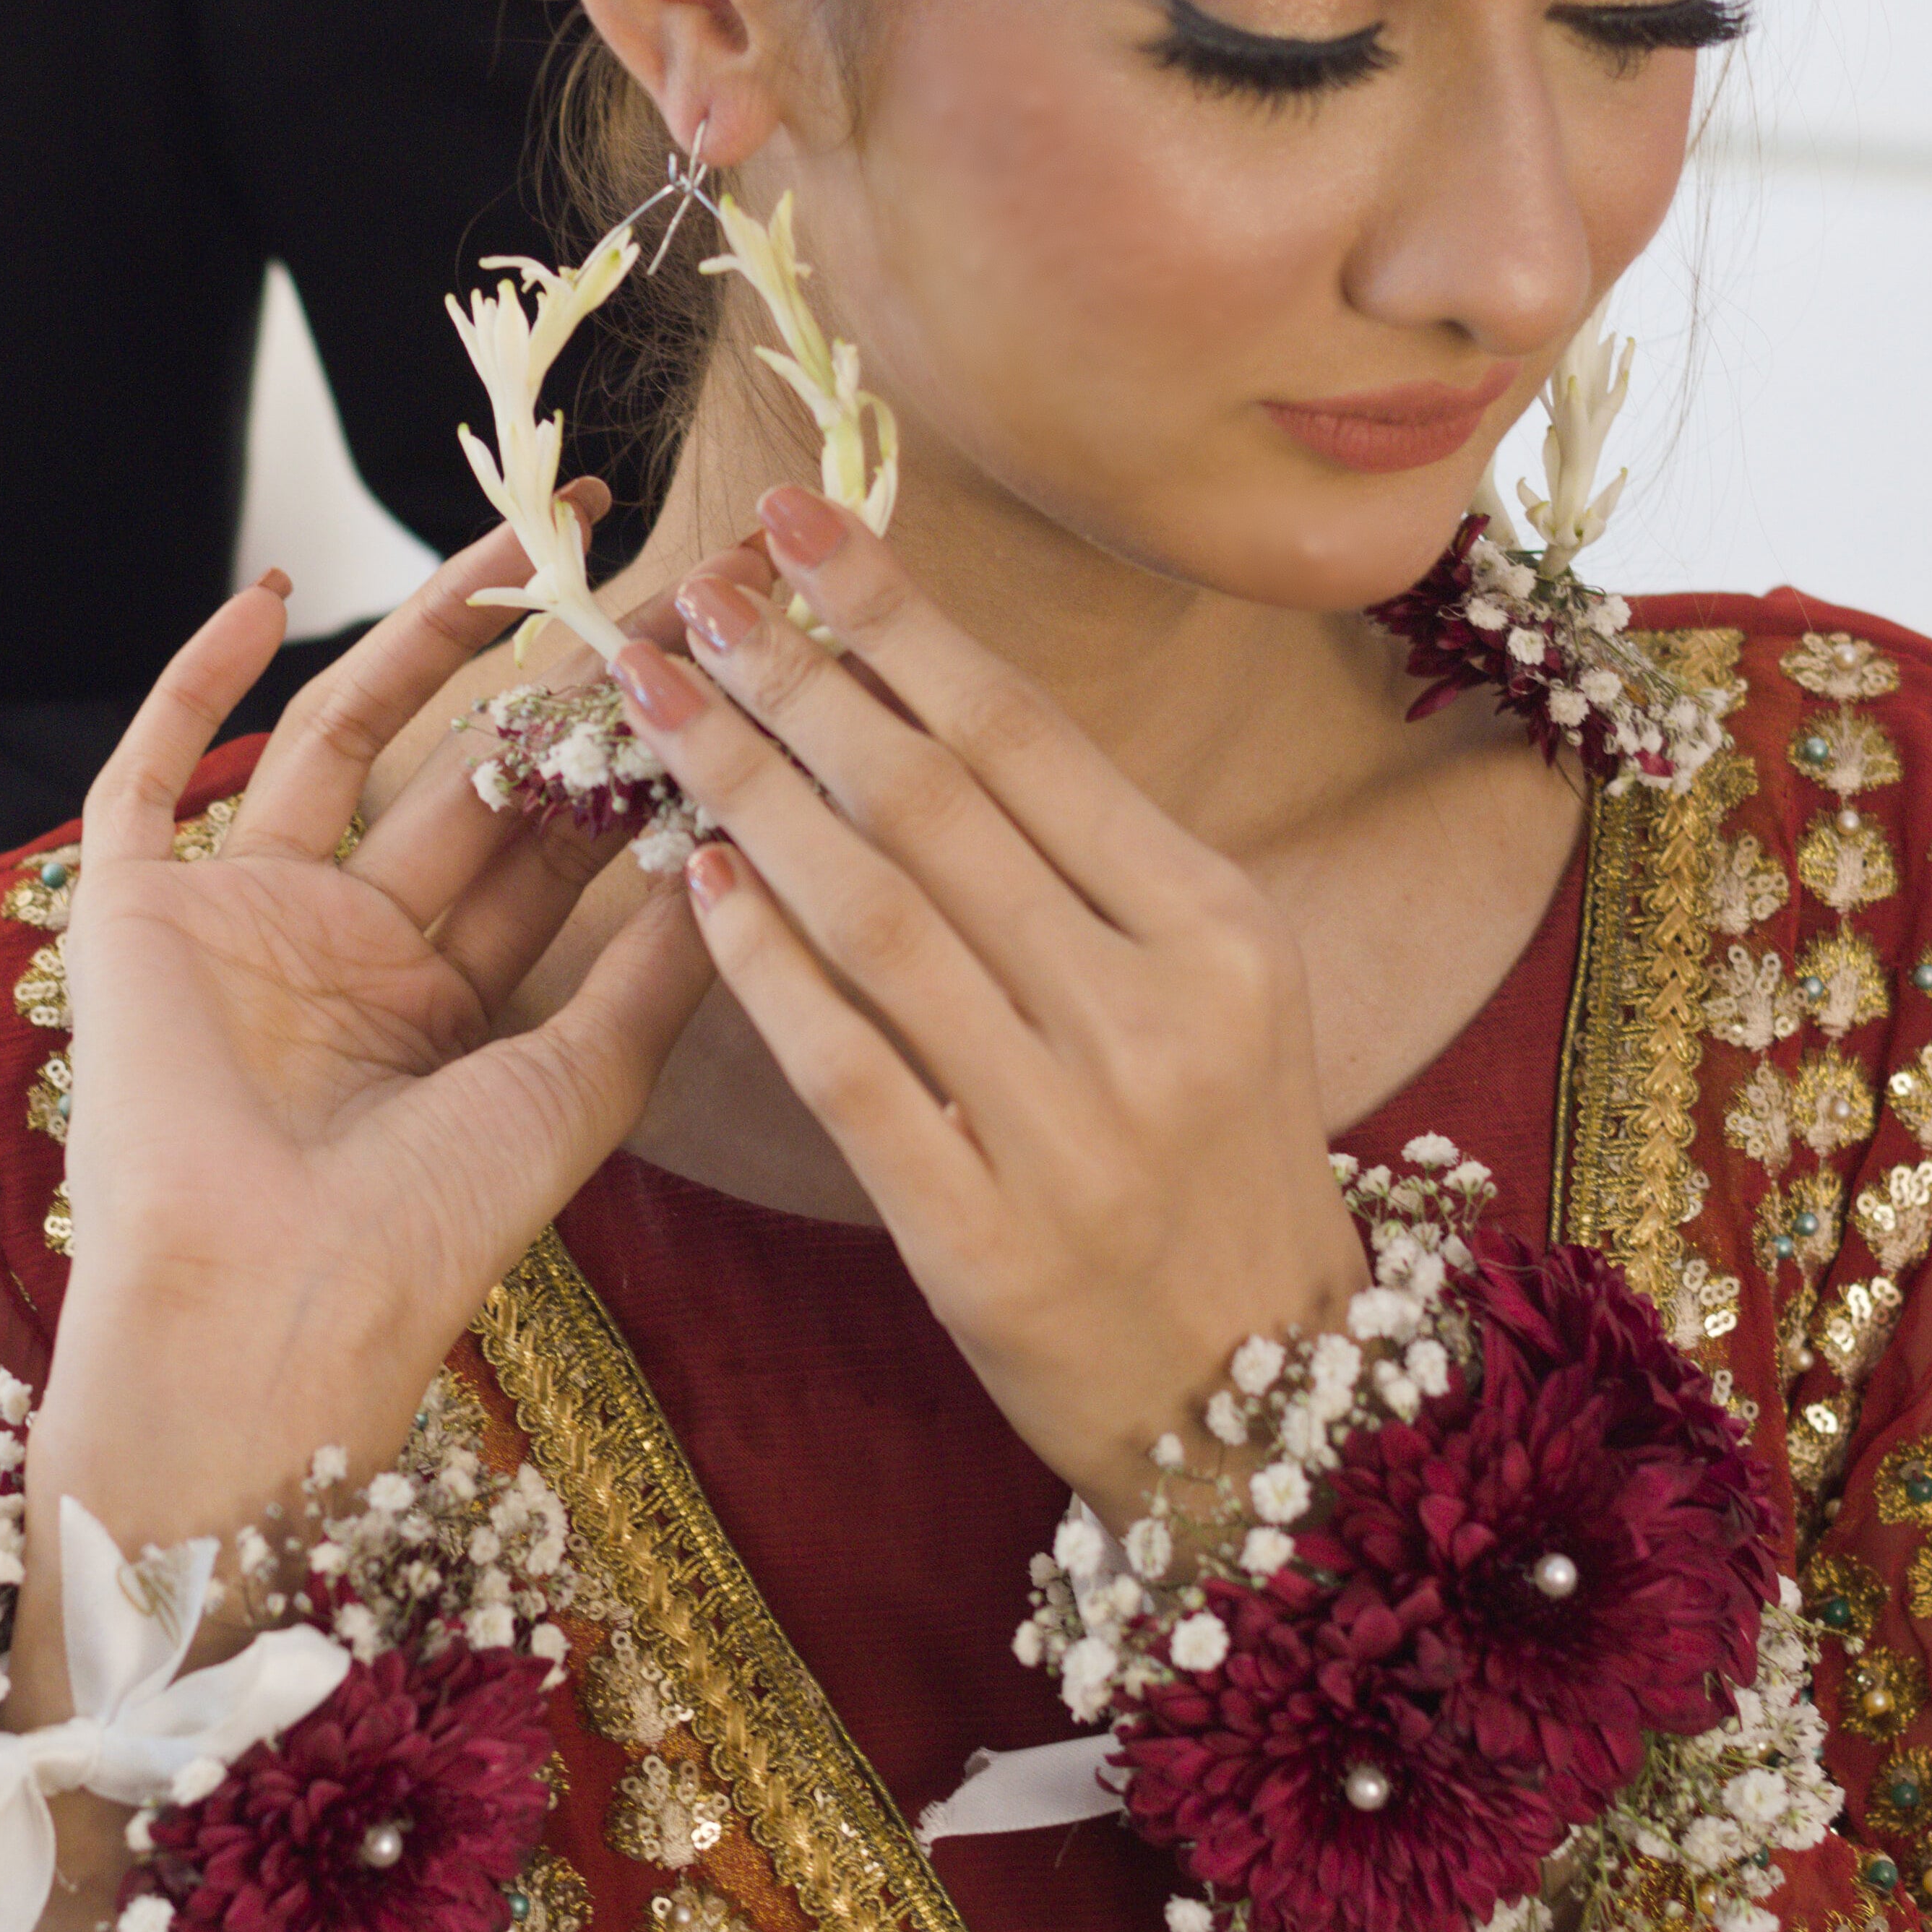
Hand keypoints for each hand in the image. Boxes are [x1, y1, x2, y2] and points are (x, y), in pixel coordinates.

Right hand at [31, 498, 715, 1584]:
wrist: (266, 1308)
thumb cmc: (427, 1229)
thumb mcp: (577, 1083)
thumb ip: (654, 967)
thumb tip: (743, 846)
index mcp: (447, 1003)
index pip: (547, 845)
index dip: (624, 752)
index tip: (706, 663)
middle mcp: (349, 949)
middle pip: (458, 776)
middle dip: (553, 679)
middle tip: (647, 576)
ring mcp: (241, 920)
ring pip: (336, 738)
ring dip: (421, 637)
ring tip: (518, 537)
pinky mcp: (135, 911)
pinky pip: (153, 771)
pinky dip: (199, 680)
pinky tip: (271, 590)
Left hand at [614, 487, 1368, 1532]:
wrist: (1273, 1408)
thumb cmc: (1219, 1165)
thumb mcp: (1213, 991)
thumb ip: (1089, 864)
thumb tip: (920, 699)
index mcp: (1220, 927)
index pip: (1025, 734)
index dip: (897, 617)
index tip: (798, 524)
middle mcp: (1154, 1014)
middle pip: (933, 804)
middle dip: (796, 678)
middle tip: (694, 591)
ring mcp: (1070, 1132)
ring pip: (873, 917)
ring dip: (748, 788)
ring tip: (658, 697)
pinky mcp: (981, 1240)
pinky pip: (844, 1069)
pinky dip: (761, 966)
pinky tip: (692, 877)